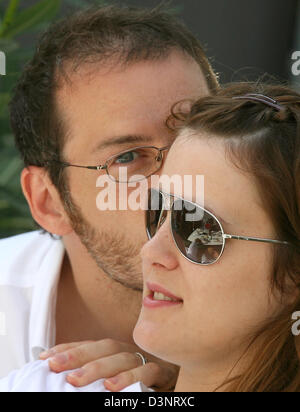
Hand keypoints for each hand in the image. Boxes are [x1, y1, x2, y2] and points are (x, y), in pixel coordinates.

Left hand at [39, 339, 177, 391]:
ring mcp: (146, 358)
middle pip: (103, 347)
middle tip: (53, 366)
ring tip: (74, 381)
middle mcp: (130, 351)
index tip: (44, 357)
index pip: (90, 345)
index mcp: (117, 351)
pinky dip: (129, 378)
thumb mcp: (117, 376)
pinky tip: (112, 388)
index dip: (68, 348)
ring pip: (121, 358)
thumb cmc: (143, 381)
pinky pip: (146, 373)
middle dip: (77, 355)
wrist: (177, 380)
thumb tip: (64, 372)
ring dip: (97, 368)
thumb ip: (98, 373)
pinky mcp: (161, 372)